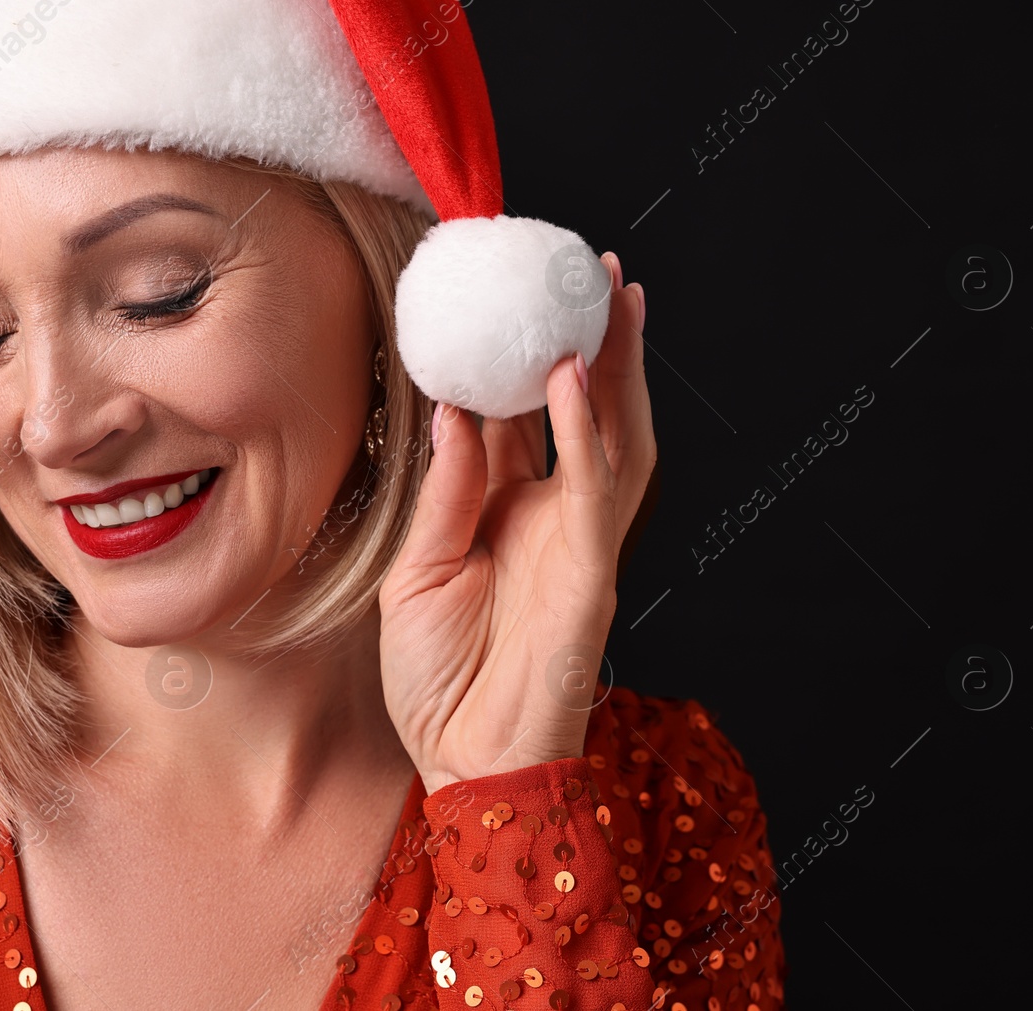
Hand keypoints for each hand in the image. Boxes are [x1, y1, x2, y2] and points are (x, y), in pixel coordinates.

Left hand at [378, 252, 656, 795]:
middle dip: (594, 341)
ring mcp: (579, 541)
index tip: (512, 298)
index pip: (519, 420)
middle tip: (590, 272)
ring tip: (610, 296)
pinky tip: (573, 376)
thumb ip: (444, 493)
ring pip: (612, 435)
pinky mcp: (592, 571)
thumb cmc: (437, 679)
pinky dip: (588, 429)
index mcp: (508, 513)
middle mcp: (551, 517)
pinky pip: (595, 488)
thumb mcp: (417, 573)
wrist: (462, 761)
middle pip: (583, 412)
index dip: (520, 361)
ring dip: (615, 365)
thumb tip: (454, 412)